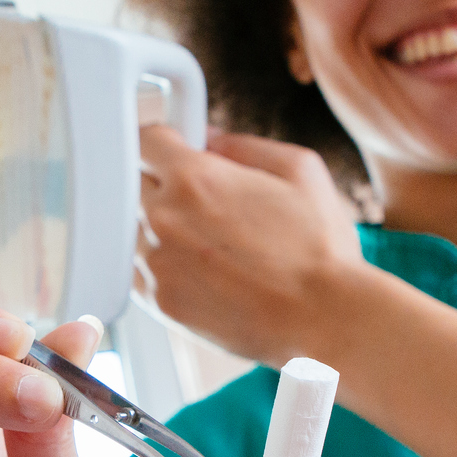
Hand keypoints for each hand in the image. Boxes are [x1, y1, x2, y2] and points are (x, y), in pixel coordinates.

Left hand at [136, 125, 366, 363]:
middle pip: (133, 183)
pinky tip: (195, 267)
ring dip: (156, 226)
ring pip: (131, 229)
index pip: (144, 141)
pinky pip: (136, 271)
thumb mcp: (299, 169)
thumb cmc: (320, 248)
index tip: (174, 151)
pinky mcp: (160, 301)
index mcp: (194, 178)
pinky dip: (156, 264)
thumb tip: (209, 139)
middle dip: (160, 182)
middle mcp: (165, 218)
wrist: (324, 317)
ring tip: (204, 239)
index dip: (162, 142)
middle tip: (199, 197)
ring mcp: (157, 263)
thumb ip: (244, 144)